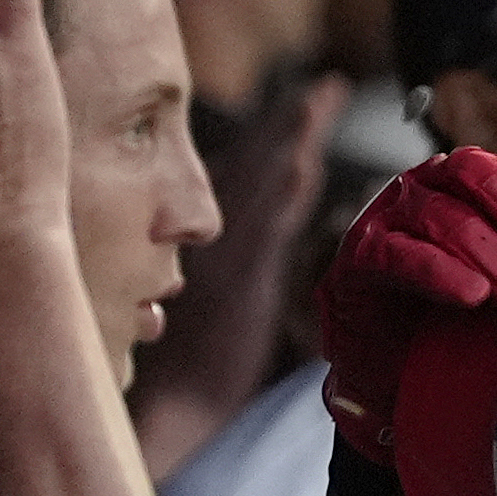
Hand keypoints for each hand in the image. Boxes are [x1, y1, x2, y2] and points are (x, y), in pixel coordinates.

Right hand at [130, 72, 354, 483]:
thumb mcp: (209, 308)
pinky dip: (283, 194)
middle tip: (326, 86)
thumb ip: (227, 274)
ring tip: (322, 100)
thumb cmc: (187, 368)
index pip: (244, 175)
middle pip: (257, 164)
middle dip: (290, 122)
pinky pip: (266, 229)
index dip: (272, 137)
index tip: (301, 103)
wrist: (170, 408)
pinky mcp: (241, 284)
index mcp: (204, 239)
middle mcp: (214, 238)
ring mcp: (228, 258)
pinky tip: (302, 164)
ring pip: (263, 183)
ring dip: (292, 139)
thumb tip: (242, 256)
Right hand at [313, 149, 496, 462]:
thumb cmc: (448, 307)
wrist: (383, 356)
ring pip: (446, 222)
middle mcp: (423, 186)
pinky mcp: (358, 256)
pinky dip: (440, 273)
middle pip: (479, 189)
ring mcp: (386, 215)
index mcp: (459, 179)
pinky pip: (399, 255)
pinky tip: (471, 295)